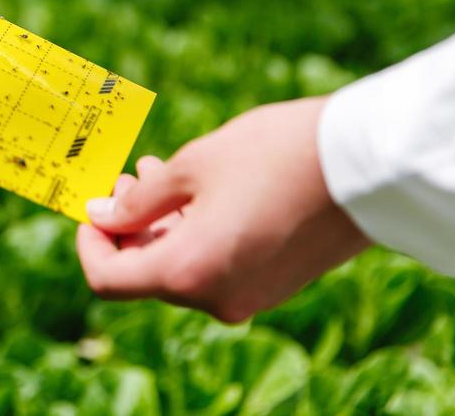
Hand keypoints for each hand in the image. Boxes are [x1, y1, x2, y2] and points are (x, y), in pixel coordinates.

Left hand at [76, 96, 371, 322]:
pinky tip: (195, 191)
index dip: (88, 243)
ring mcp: (248, 297)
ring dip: (160, 225)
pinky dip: (194, 234)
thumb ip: (139, 200)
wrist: (366, 165)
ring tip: (157, 172)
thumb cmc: (273, 155)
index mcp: (189, 272)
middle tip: (127, 175)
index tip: (91, 204)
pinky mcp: (273, 286)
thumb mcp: (192, 166)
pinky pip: (215, 268)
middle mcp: (216, 298)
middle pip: (145, 274)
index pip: (108, 279)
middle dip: (127, 226)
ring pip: (181, 269)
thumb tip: (101, 214)